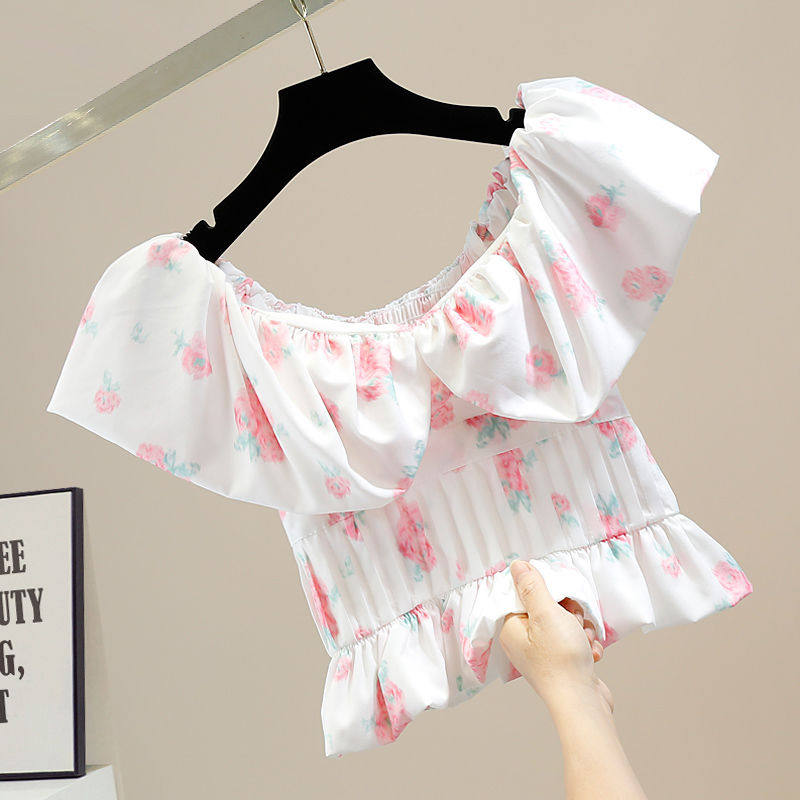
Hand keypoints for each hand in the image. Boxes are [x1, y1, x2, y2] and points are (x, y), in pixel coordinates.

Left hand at [499, 560, 612, 713]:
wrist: (583, 703)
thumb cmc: (561, 660)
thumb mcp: (546, 614)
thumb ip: (532, 587)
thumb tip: (517, 565)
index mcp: (511, 628)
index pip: (523, 595)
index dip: (544, 591)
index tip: (558, 597)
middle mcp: (523, 641)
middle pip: (547, 608)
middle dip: (568, 611)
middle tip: (572, 620)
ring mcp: (543, 653)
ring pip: (565, 623)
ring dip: (579, 627)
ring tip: (582, 640)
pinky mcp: (562, 662)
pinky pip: (574, 641)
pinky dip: (585, 643)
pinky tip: (590, 653)